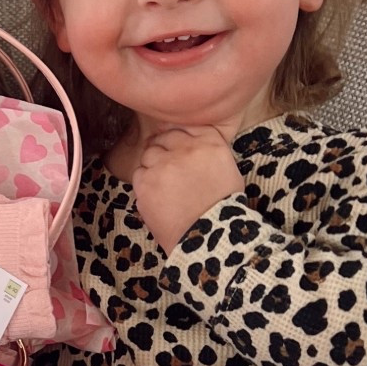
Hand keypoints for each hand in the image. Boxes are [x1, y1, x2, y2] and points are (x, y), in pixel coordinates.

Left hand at [129, 125, 243, 254]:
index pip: (186, 127)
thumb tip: (189, 143)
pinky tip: (157, 197)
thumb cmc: (223, 207)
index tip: (177, 148)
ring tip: (164, 186)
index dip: (178, 138)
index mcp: (210, 143)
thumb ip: (208, 151)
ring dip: (153, 166)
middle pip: (164, 138)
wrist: (208, 238)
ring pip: (148, 154)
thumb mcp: (227, 170)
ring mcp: (163, 164)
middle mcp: (185, 149)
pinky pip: (139, 174)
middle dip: (164, 150)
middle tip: (168, 169)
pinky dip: (145, 183)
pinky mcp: (145, 182)